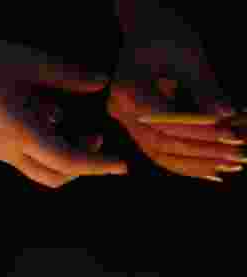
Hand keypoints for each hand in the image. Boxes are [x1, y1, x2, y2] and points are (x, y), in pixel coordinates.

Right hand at [0, 34, 128, 186]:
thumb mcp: (29, 63)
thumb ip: (67, 76)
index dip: (98, 165)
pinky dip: (35, 143)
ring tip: (59, 116)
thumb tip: (99, 83)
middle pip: (52, 175)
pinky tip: (32, 112)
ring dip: (57, 153)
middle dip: (81, 165)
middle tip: (96, 138)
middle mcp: (6, 151)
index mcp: (22, 134)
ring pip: (33, 166)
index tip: (122, 165)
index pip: (69, 161)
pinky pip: (15, 153)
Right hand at [108, 6, 242, 180]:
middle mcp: (120, 110)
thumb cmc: (166, 33)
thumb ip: (206, 88)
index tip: (230, 133)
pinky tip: (211, 170)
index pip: (164, 120)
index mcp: (127, 89)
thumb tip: (227, 117)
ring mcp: (124, 121)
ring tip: (229, 166)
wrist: (144, 28)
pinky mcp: (135, 126)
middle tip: (237, 156)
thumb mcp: (190, 56)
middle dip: (202, 151)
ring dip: (197, 163)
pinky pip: (159, 150)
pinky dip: (186, 161)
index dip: (198, 130)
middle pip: (160, 142)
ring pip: (159, 153)